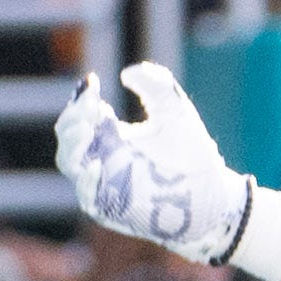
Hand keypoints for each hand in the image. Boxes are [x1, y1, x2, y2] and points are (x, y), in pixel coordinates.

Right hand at [58, 64, 251, 263]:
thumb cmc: (191, 151)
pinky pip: (88, 197)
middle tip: (89, 105)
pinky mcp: (112, 208)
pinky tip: (98, 164)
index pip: (80, 116)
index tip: (92, 83)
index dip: (81, 100)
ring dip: (73, 145)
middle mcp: (101, 157)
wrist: (212, 192)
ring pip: (70, 164)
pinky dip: (87, 182)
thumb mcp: (176, 111)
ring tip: (88, 128)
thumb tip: (129, 72)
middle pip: (68, 137)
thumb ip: (157, 87)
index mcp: (111, 135)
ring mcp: (103, 183)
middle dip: (73, 119)